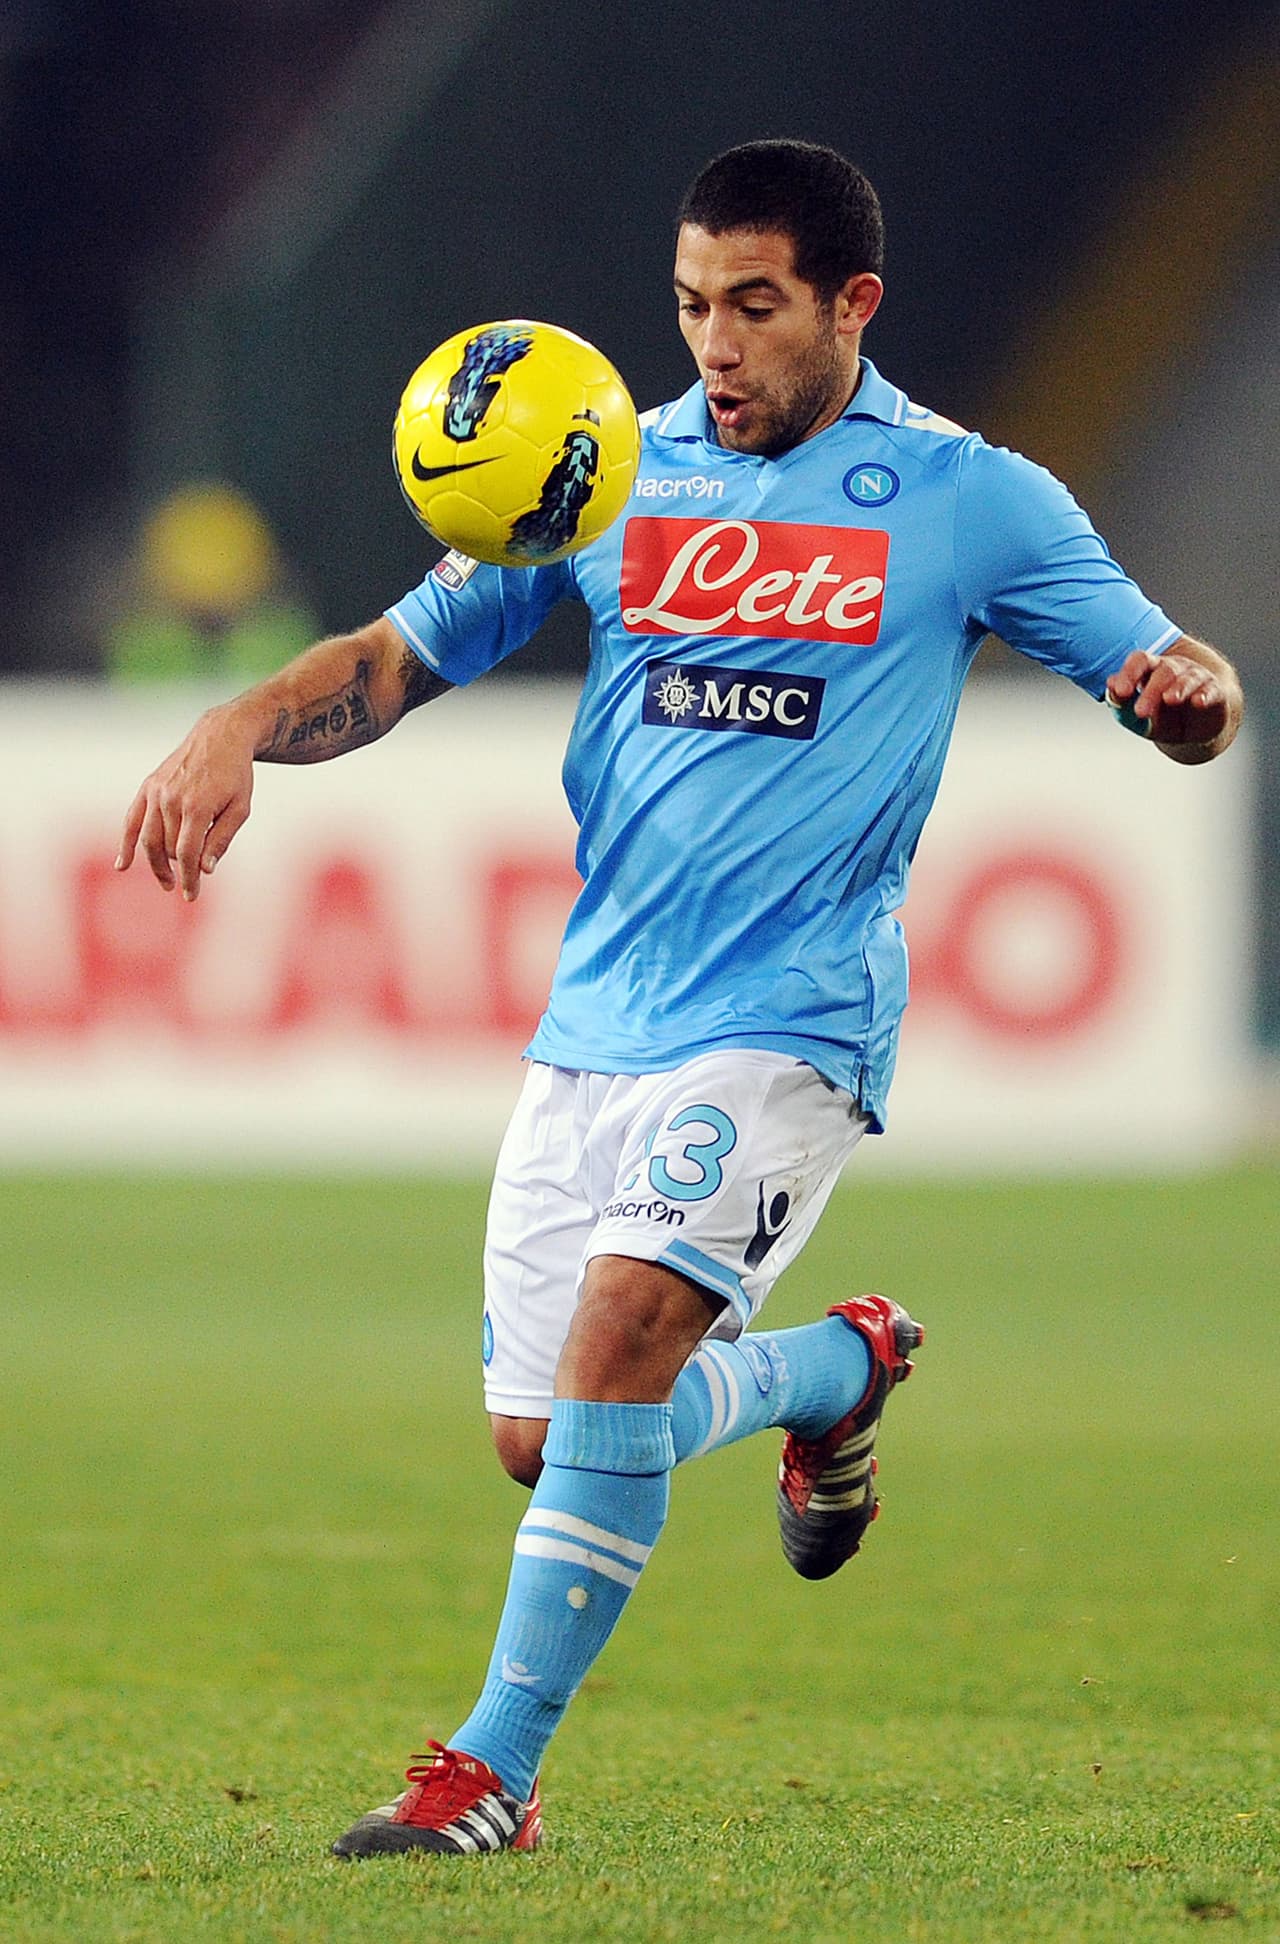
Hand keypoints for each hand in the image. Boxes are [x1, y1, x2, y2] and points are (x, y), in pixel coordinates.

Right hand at [116, 706, 255, 900]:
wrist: (219, 736)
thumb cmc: (235, 775)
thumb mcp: (240, 809)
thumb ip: (221, 839)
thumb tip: (204, 870)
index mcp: (198, 807)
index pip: (187, 854)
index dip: (188, 878)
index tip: (191, 895)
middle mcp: (172, 799)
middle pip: (169, 848)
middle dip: (179, 869)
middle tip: (188, 882)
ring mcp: (156, 792)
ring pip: (148, 839)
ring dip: (155, 864)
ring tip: (166, 880)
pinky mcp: (148, 786)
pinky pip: (131, 819)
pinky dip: (125, 843)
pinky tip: (122, 865)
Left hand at [1105, 648, 1228, 747]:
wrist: (1195, 731)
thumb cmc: (1162, 717)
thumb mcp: (1137, 718)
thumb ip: (1122, 705)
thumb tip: (1110, 688)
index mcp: (1151, 669)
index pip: (1140, 661)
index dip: (1129, 673)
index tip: (1120, 691)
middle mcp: (1174, 668)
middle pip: (1163, 671)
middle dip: (1151, 691)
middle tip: (1140, 712)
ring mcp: (1196, 678)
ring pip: (1188, 678)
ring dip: (1178, 688)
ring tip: (1169, 699)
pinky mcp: (1215, 693)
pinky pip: (1211, 690)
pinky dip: (1205, 695)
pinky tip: (1198, 702)